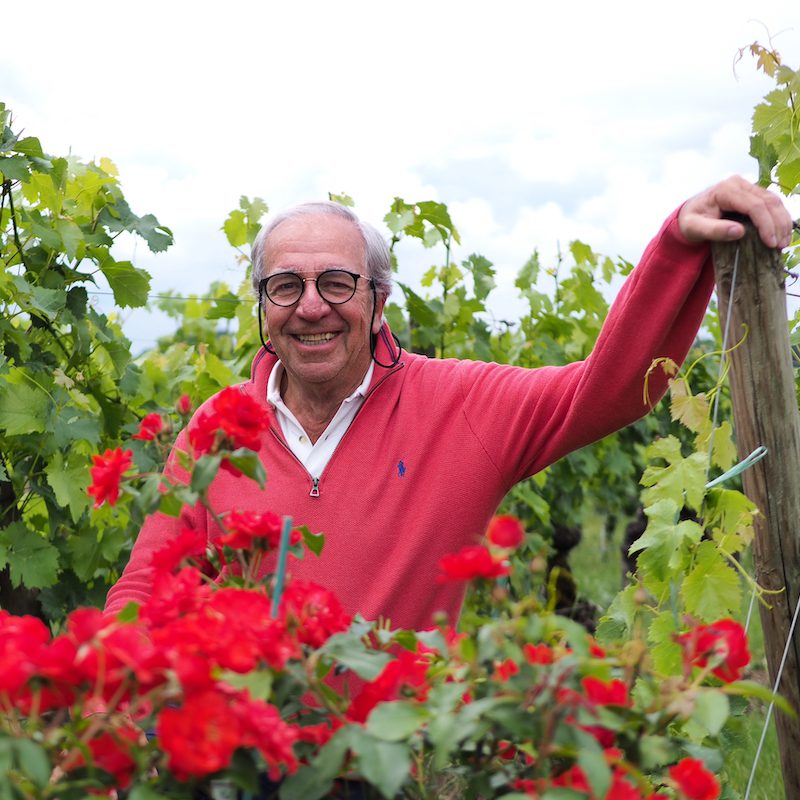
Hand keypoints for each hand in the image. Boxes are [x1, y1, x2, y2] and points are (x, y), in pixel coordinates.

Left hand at [678, 176, 792, 249]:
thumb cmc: (690, 221)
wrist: (688, 214)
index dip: (765, 224)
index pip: (754, 206)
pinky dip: (779, 218)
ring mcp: (747, 186)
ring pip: (774, 201)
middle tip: (780, 245)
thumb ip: (714, 230)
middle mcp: (738, 184)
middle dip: (778, 224)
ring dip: (782, 221)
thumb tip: (739, 232)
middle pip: (768, 201)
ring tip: (783, 242)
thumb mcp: (695, 229)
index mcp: (725, 190)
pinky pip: (771, 203)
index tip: (770, 242)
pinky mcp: (752, 193)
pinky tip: (781, 232)